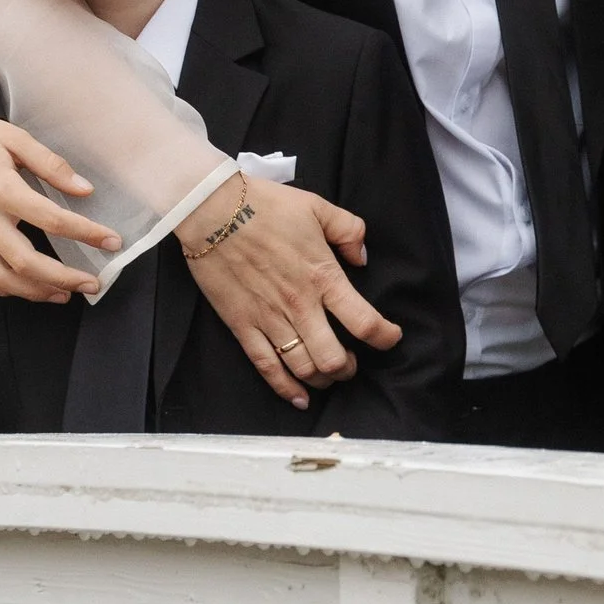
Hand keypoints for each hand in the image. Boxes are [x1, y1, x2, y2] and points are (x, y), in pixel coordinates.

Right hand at [0, 117, 117, 300]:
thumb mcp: (15, 138)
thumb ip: (51, 165)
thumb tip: (85, 189)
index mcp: (1, 189)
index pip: (52, 220)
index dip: (87, 233)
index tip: (112, 242)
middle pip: (25, 261)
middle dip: (63, 278)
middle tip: (92, 284)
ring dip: (34, 292)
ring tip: (63, 294)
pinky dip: (2, 288)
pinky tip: (25, 289)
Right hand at [177, 177, 400, 407]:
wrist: (212, 212)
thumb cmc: (266, 206)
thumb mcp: (318, 207)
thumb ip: (349, 230)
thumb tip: (362, 258)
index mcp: (323, 276)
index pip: (365, 322)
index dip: (385, 337)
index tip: (391, 338)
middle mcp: (300, 305)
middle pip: (334, 358)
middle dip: (349, 367)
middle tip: (351, 362)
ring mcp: (270, 319)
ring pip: (304, 368)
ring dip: (323, 379)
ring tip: (328, 374)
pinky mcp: (243, 326)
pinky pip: (267, 367)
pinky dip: (285, 389)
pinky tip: (299, 397)